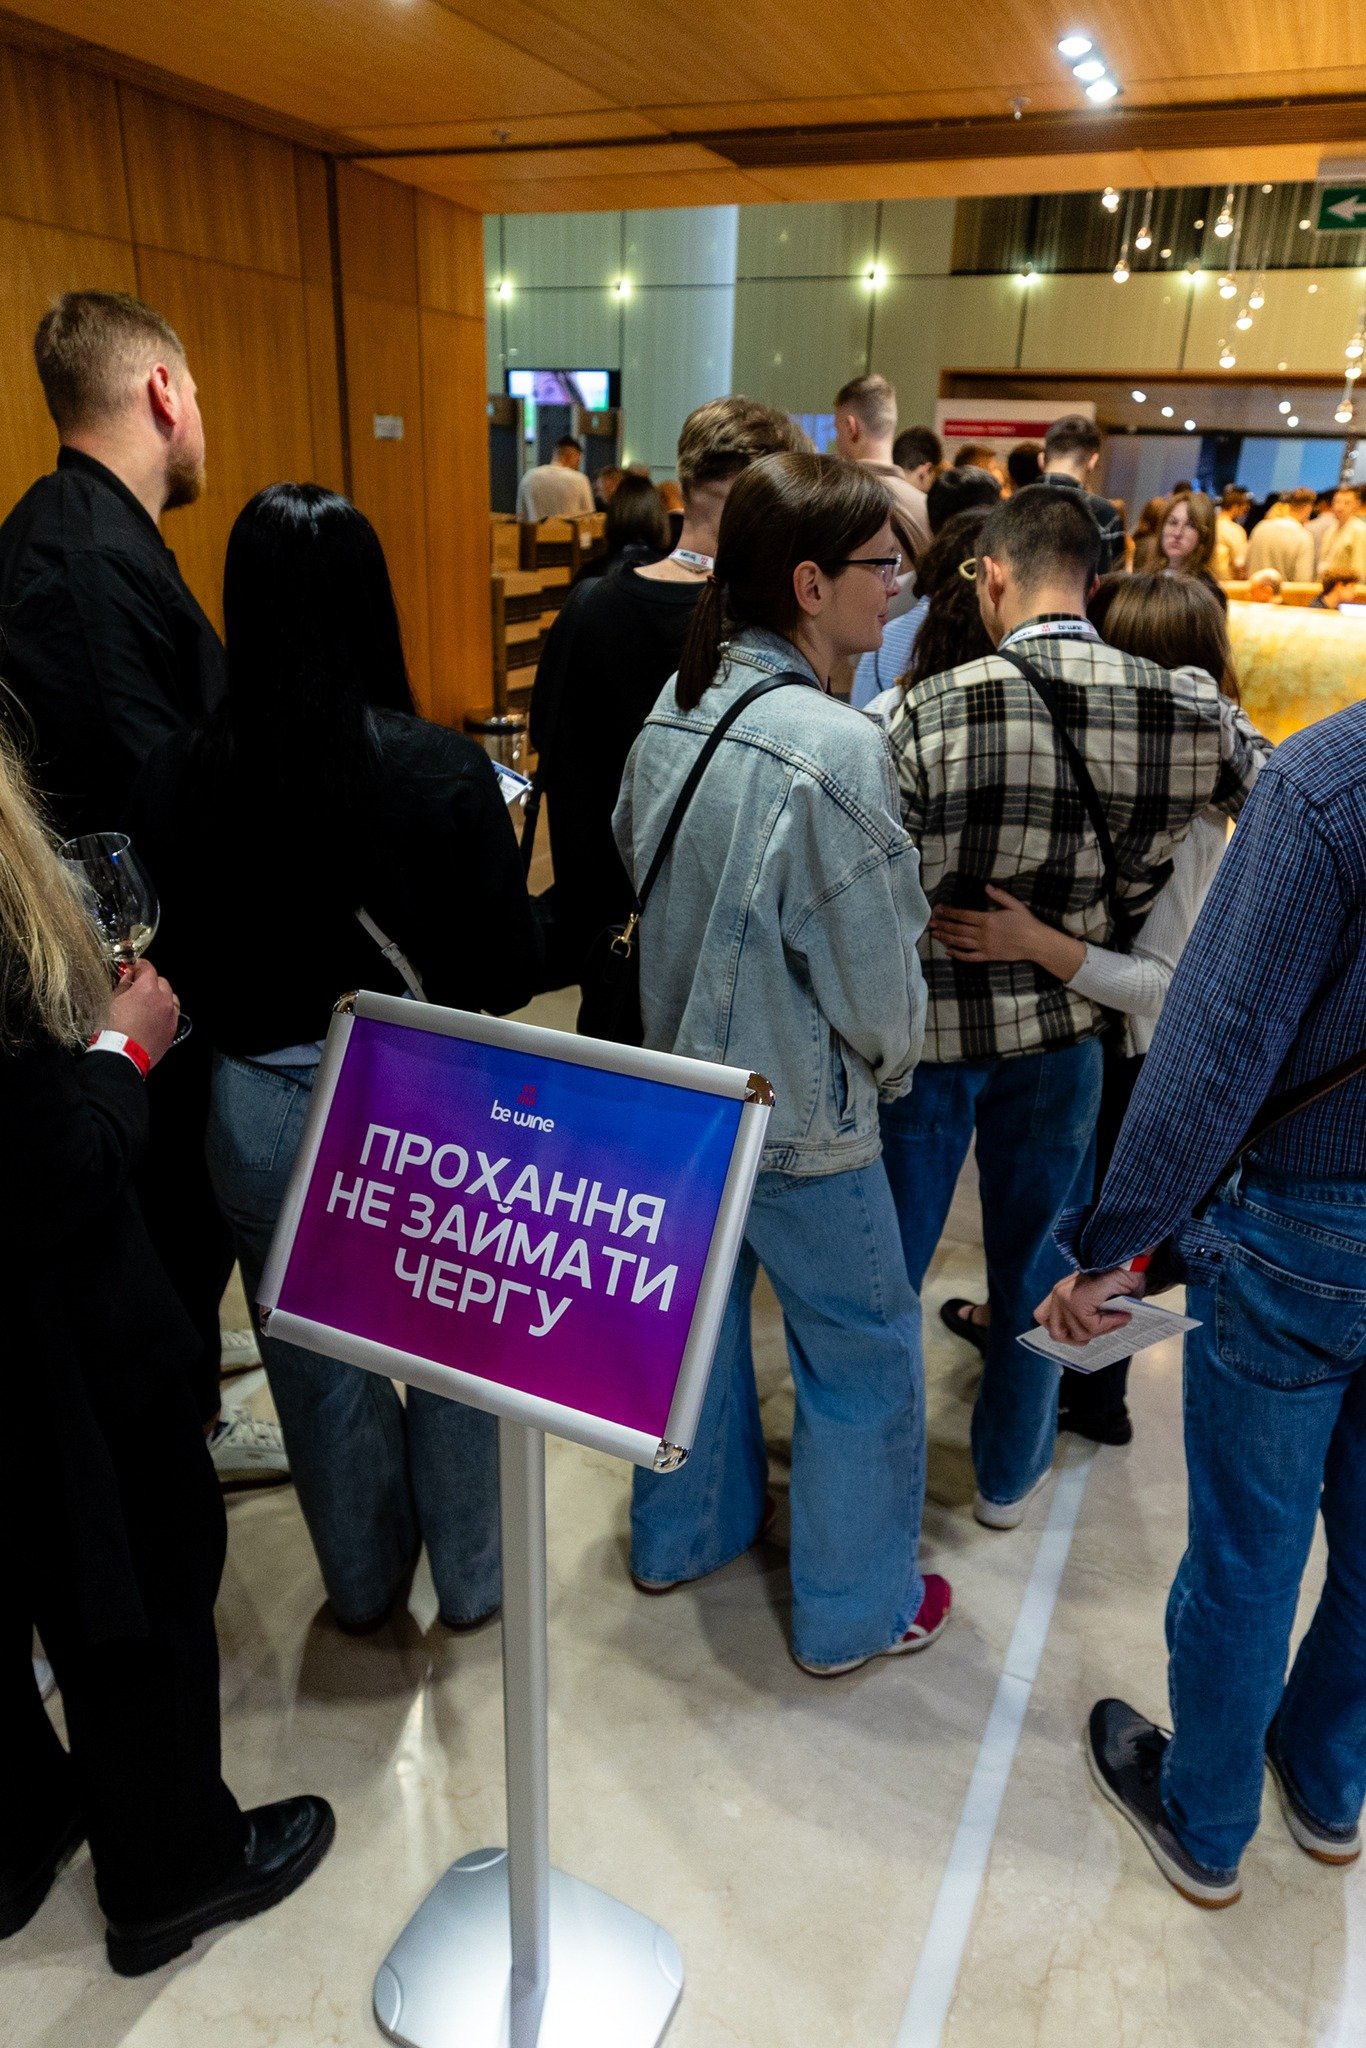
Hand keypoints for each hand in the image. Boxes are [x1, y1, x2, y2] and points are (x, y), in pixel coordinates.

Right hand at [106, 957, 179, 1067]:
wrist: (122, 1055)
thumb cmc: (113, 1029)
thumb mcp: (112, 1001)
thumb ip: (123, 986)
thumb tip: (129, 977)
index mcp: (147, 989)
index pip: (148, 968)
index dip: (139, 966)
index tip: (133, 968)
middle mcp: (163, 1000)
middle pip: (161, 982)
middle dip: (150, 982)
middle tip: (137, 987)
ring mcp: (170, 1015)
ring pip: (170, 998)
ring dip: (161, 996)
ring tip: (148, 1003)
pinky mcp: (172, 1029)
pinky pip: (172, 1014)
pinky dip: (165, 1011)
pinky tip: (154, 1017)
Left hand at [931, 885, 1087, 982]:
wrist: (1036, 943)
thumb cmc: (1026, 922)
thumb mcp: (1015, 905)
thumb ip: (999, 895)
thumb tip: (986, 886)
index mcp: (987, 919)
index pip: (963, 915)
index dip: (949, 912)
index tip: (938, 909)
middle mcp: (982, 934)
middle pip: (957, 929)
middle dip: (942, 925)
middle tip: (930, 922)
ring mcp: (984, 946)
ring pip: (960, 943)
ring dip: (945, 938)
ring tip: (934, 934)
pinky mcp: (988, 957)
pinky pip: (969, 957)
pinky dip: (957, 955)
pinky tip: (948, 951)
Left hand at [1034, 1265, 1147, 1345]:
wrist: (1128, 1261)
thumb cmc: (1117, 1280)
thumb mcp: (1097, 1300)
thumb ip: (1088, 1316)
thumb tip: (1087, 1337)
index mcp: (1060, 1293)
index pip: (1043, 1318)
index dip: (1061, 1331)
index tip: (1081, 1334)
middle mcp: (1058, 1295)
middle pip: (1056, 1333)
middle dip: (1079, 1338)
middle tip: (1099, 1330)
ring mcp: (1065, 1298)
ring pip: (1080, 1333)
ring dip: (1103, 1330)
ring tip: (1118, 1318)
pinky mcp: (1077, 1301)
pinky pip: (1093, 1327)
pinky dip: (1111, 1324)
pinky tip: (1121, 1314)